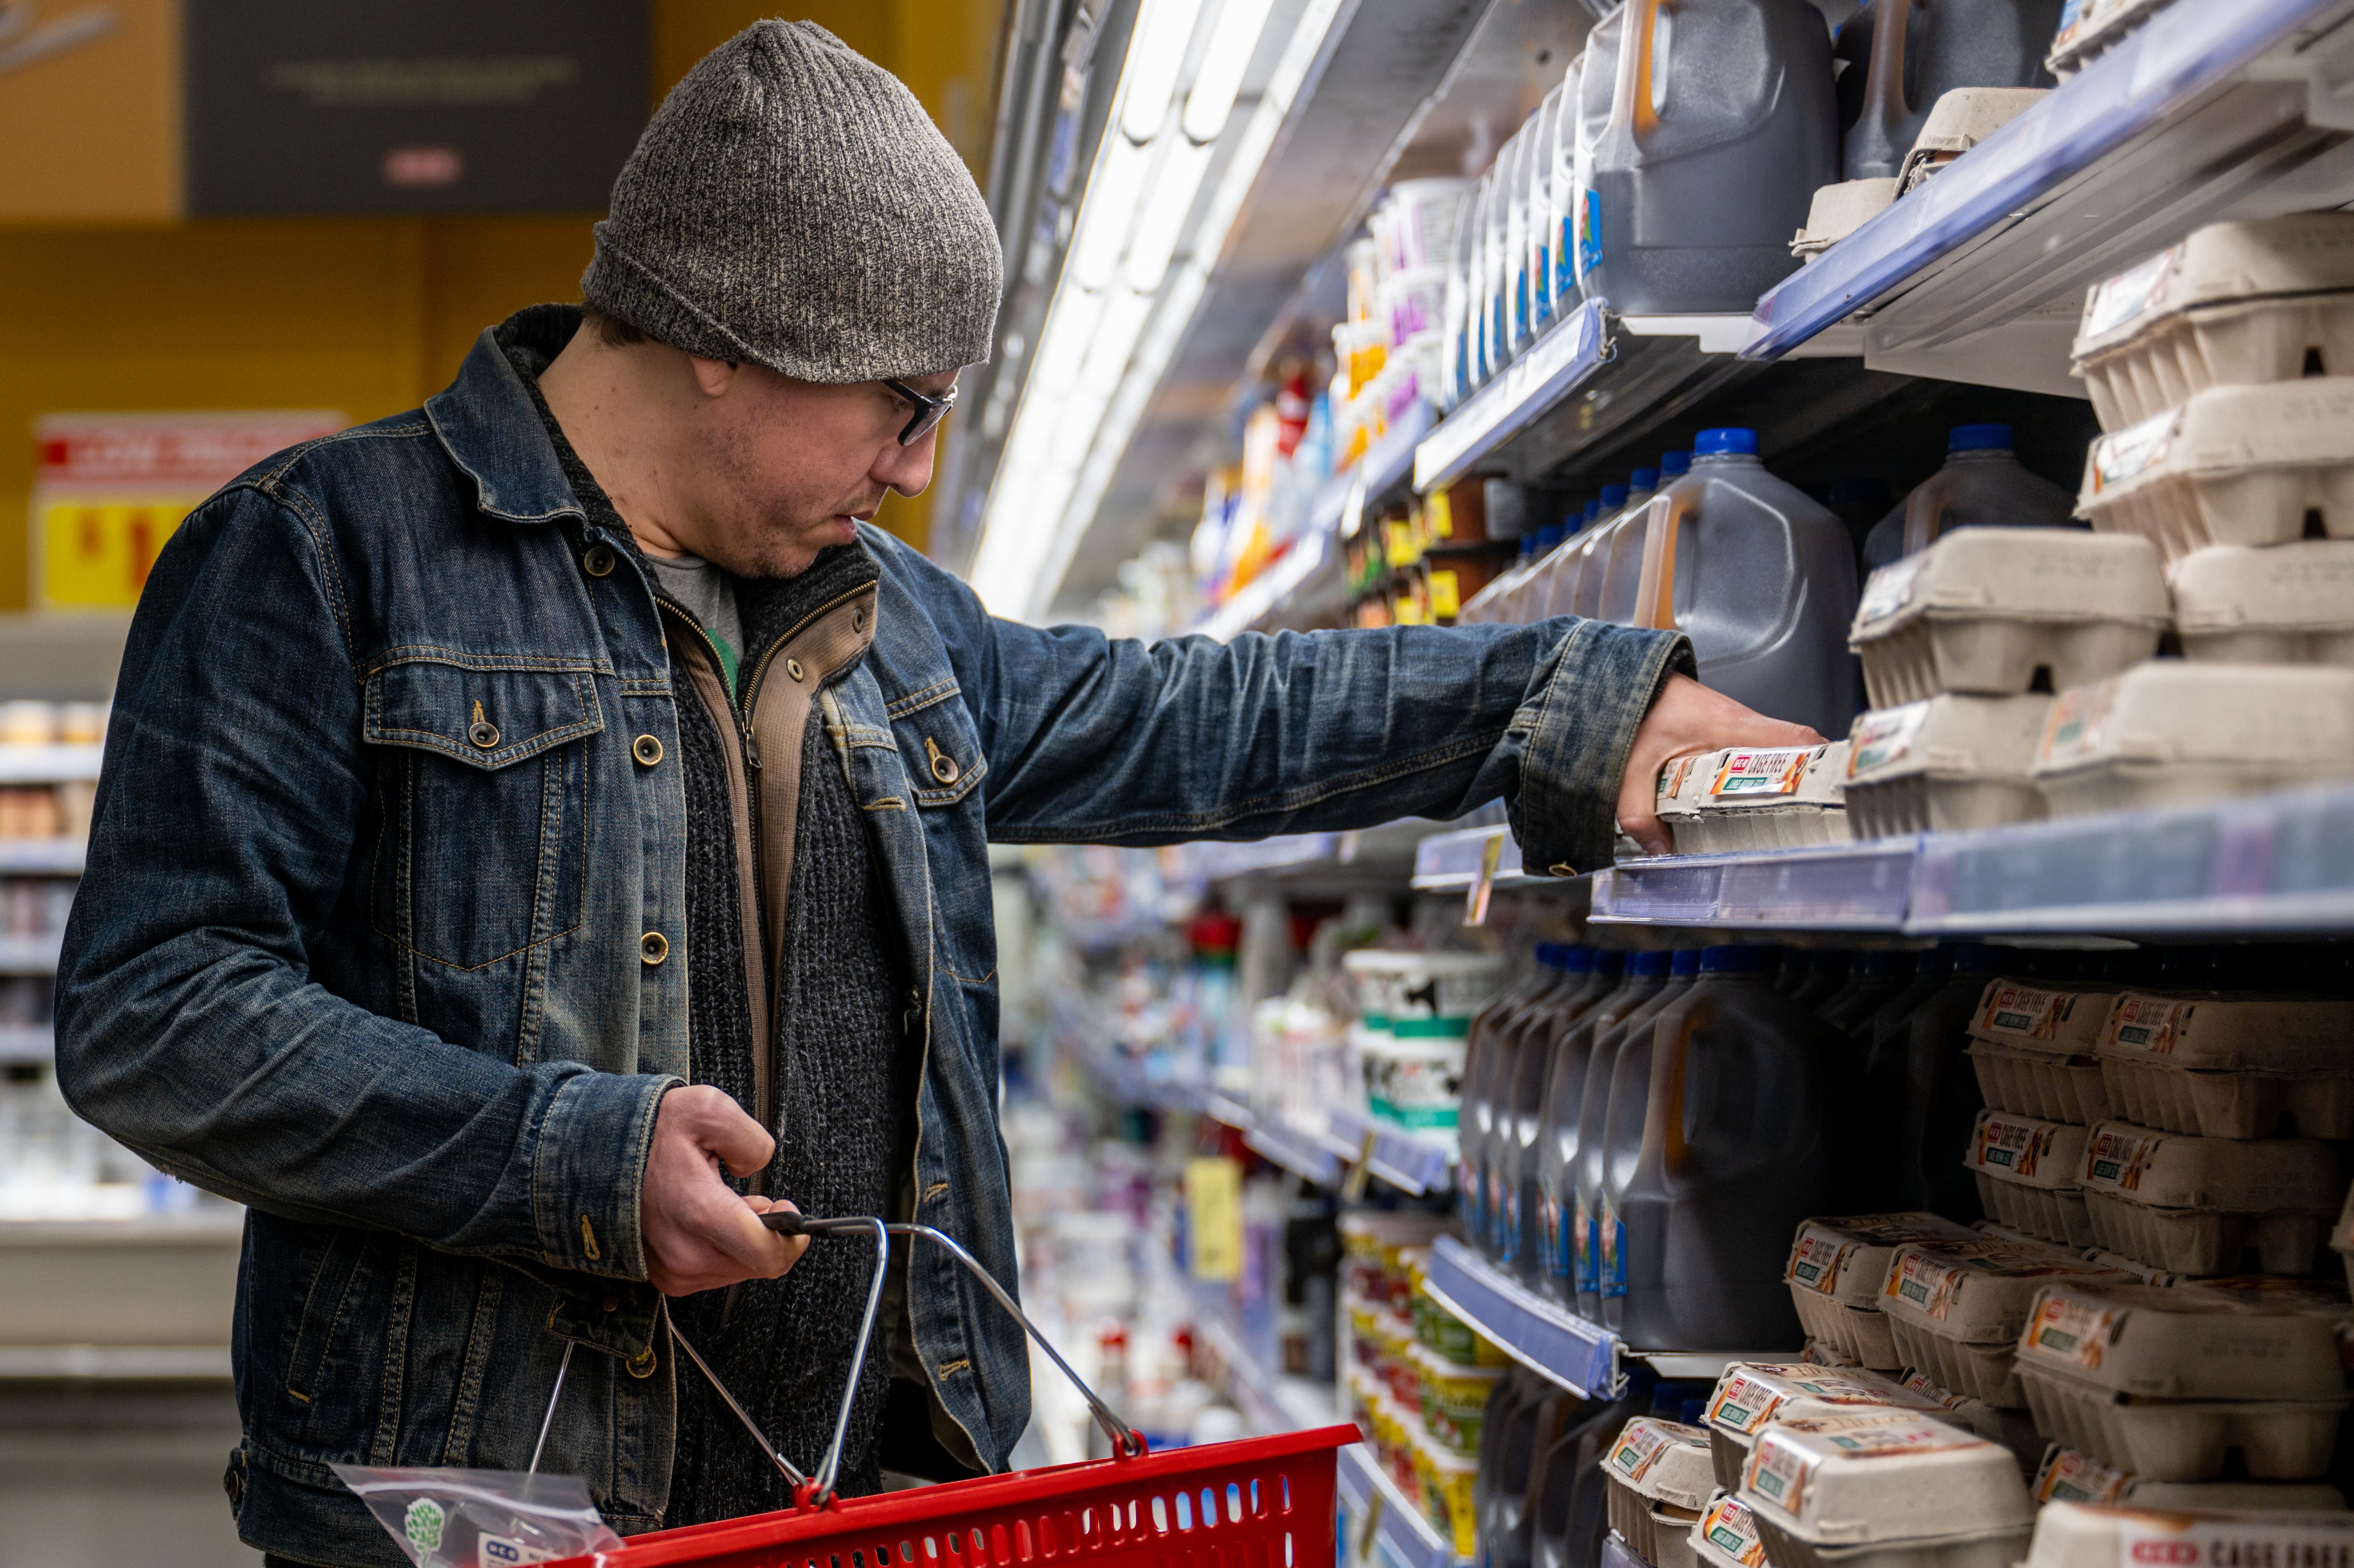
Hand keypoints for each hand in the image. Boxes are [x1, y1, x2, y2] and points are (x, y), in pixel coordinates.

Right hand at [641, 1084, 806, 1296]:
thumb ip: (750, 1138)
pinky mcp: (662, 1278)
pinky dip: (720, 1248)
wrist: (588, 1157)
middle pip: (758, 1264)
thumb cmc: (645, 1133)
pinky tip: (704, 1219)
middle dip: (767, 1233)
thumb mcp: (707, 1108)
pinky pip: (712, 1272)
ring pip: (737, 1269)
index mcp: (699, 1215)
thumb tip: (757, 1169)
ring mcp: (671, 1271)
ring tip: (724, 1203)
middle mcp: (685, 1255)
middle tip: (753, 1200)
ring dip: (742, 1240)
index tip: (789, 1210)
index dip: (792, 1235)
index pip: (768, 1255)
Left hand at [1616, 674, 1823, 855]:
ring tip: (1798, 809)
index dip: (1819, 762)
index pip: (1793, 739)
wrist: (1626, 679)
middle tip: (1820, 810)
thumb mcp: (1630, 769)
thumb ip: (1639, 812)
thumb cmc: (1635, 711)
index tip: (1833, 788)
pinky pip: (1761, 747)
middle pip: (1798, 746)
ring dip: (1790, 774)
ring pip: (1780, 747)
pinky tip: (1761, 794)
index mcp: (1728, 727)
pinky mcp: (1730, 727)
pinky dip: (1767, 768)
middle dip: (1812, 777)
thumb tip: (1659, 849)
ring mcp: (1739, 723)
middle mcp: (1742, 722)